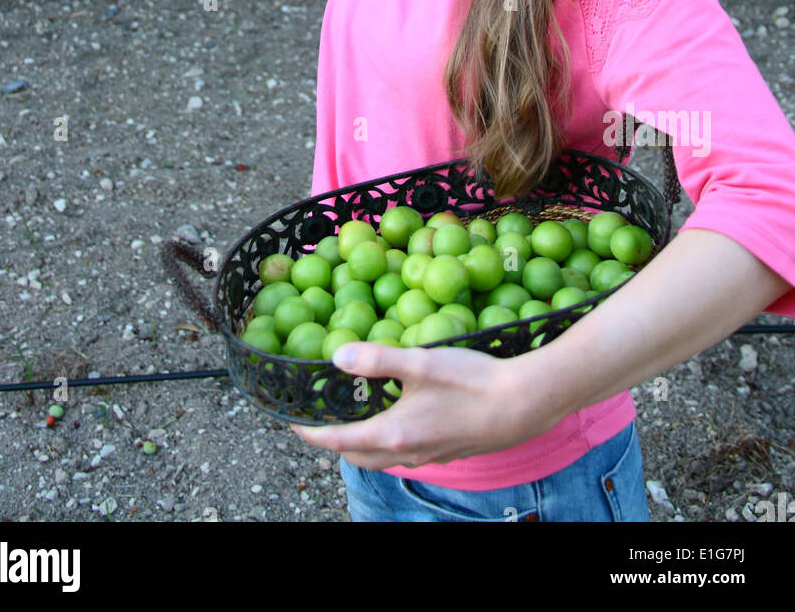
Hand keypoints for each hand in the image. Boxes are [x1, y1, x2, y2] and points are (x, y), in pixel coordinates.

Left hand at [290, 342, 562, 469]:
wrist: (524, 404)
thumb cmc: (472, 381)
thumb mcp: (421, 362)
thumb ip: (378, 359)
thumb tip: (337, 357)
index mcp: (394, 433)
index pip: (340, 440)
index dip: (312, 434)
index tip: (292, 425)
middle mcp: (409, 451)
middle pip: (360, 456)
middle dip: (335, 443)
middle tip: (319, 423)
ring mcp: (431, 455)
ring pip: (385, 458)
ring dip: (363, 445)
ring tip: (354, 420)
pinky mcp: (449, 451)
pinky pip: (408, 454)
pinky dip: (390, 442)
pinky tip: (400, 420)